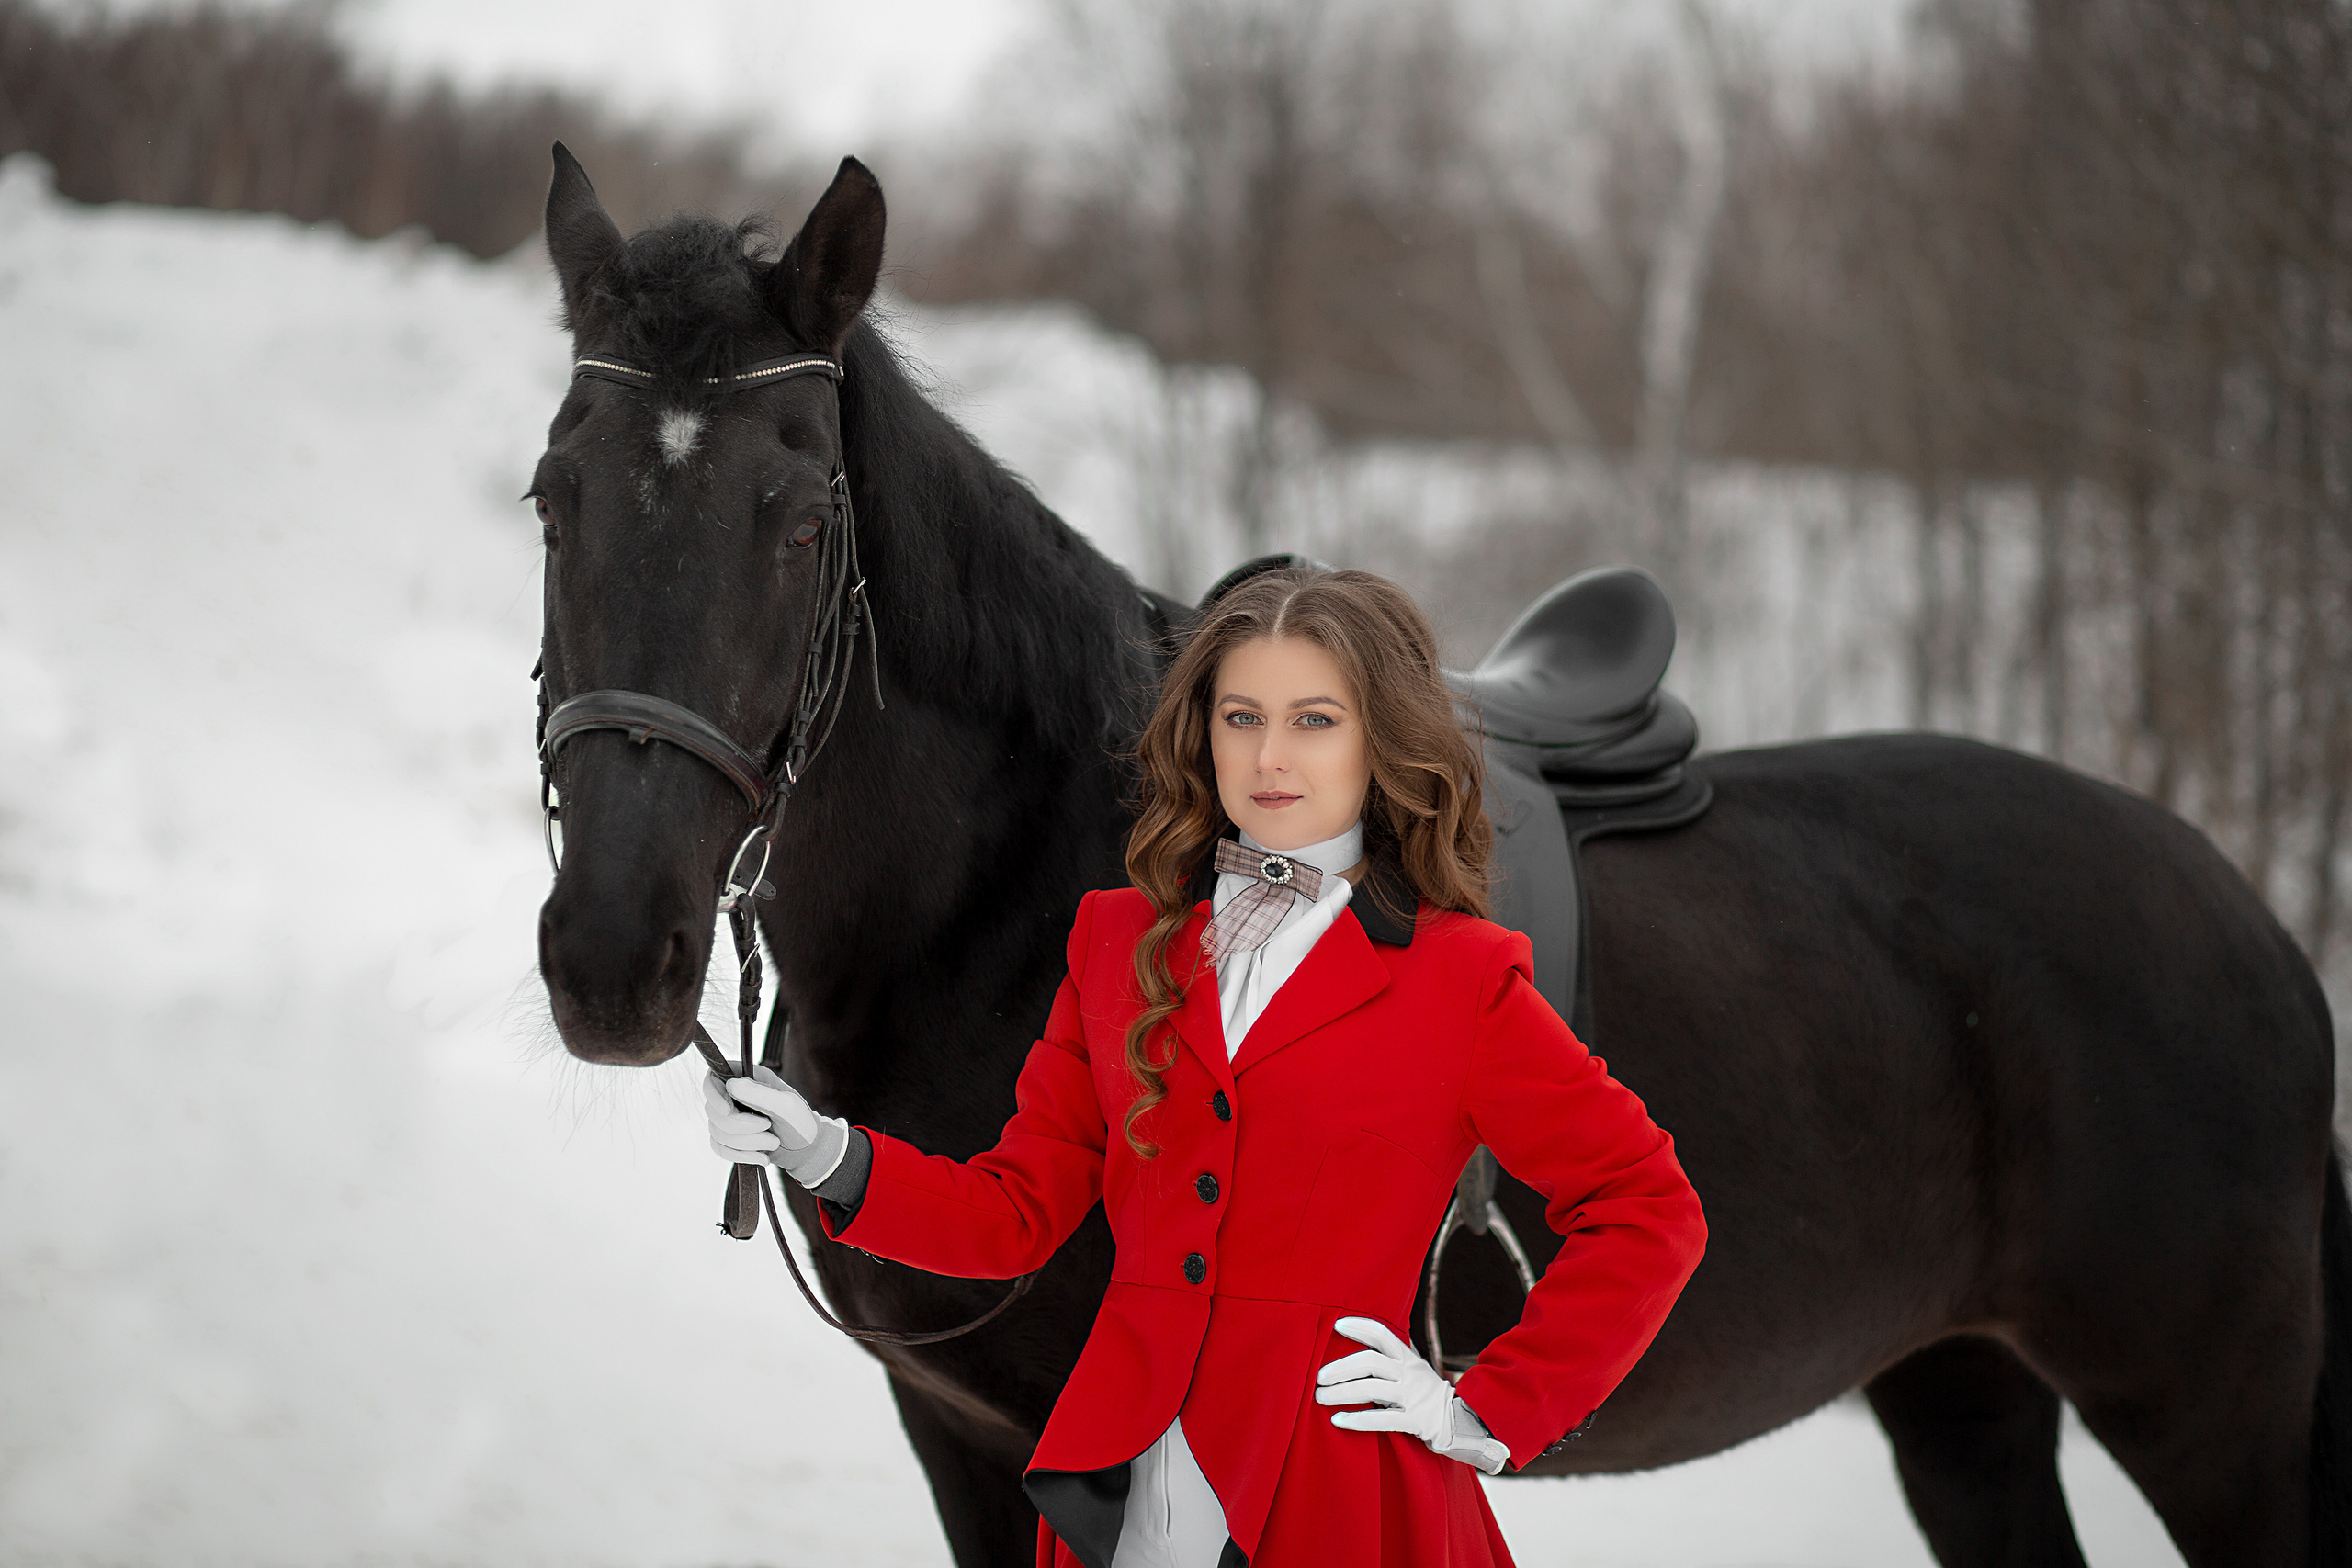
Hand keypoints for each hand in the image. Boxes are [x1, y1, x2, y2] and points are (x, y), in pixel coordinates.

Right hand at [703, 1068, 849, 1188]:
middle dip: (742, 1127)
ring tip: (773, 1142)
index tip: (728, 1111)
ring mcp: (729, 1119)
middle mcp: (733, 1097)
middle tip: (768, 1128)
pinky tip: (763, 1157)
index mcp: (747, 1079)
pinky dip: (741, 1156)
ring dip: (747, 1143)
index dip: (713, 1094)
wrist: (806, 1150)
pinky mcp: (729, 1139)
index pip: (713, 1079)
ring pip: (717, 1133)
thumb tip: (731, 1085)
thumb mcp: (786, 1106)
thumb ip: (760, 1094)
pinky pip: (720, 1149)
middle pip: (714, 1112)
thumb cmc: (800, 1122)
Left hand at [1314, 1316, 1510, 1474]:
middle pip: (1370, 1361)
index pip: (1382, 1334)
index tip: (1336, 1326)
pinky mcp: (1416, 1421)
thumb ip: (1392, 1358)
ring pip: (1372, 1389)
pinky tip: (1338, 1420)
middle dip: (1341, 1368)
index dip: (1360, 1327)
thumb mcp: (1414, 1369)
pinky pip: (1383, 1420)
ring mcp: (1414, 1397)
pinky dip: (1358, 1420)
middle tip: (1319, 1377)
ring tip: (1320, 1398)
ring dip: (1342, 1393)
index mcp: (1408, 1358)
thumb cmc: (1426, 1394)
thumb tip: (1359, 1342)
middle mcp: (1410, 1373)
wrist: (1461, 1422)